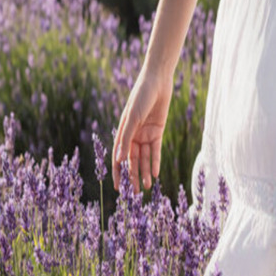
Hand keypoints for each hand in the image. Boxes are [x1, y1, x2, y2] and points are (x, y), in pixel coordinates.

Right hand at [112, 67, 172, 192]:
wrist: (157, 81)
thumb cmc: (140, 96)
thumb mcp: (132, 118)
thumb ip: (126, 138)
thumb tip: (120, 160)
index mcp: (122, 132)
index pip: (118, 157)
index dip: (117, 173)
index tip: (117, 188)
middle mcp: (133, 135)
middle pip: (132, 161)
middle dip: (133, 177)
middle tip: (135, 194)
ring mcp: (145, 134)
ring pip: (144, 158)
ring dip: (144, 172)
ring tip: (146, 188)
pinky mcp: (158, 132)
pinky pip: (156, 150)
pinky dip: (155, 161)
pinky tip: (155, 174)